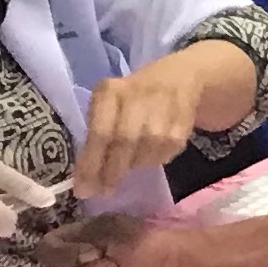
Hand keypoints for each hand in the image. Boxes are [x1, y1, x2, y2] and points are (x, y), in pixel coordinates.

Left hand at [74, 48, 228, 197]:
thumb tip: (86, 179)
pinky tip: (149, 155)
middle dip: (112, 171)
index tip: (83, 189)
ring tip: (126, 169)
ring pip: (147, 149)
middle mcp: (137, 94)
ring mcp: (164, 106)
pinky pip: (166, 151)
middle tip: (103, 191)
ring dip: (134, 165)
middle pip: (124, 141)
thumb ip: (98, 134)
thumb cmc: (134, 98)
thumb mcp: (110, 105)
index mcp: (110, 90)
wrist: (181, 75)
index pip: (99, 132)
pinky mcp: (184, 118)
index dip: (91, 162)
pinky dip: (155, 159)